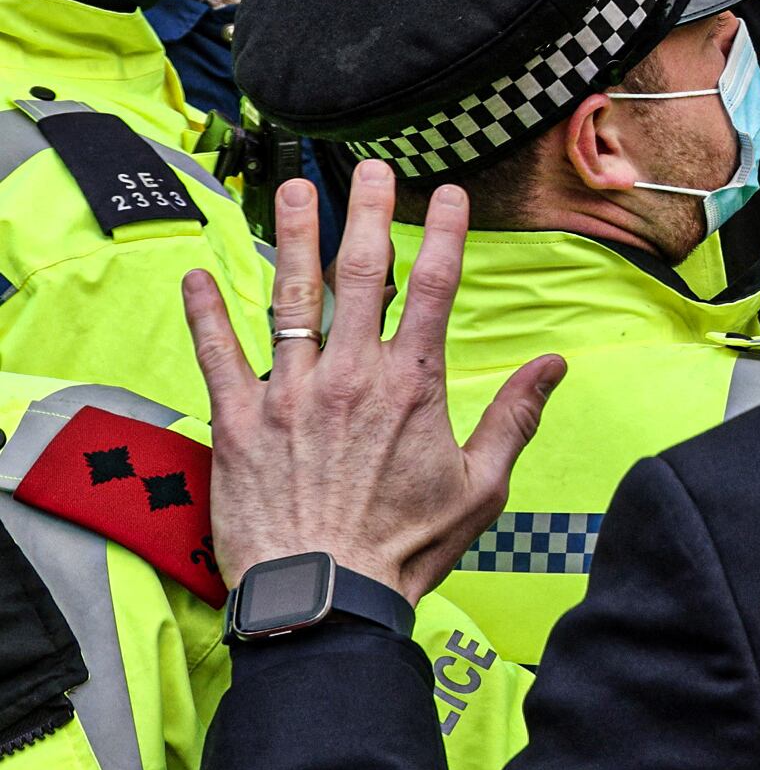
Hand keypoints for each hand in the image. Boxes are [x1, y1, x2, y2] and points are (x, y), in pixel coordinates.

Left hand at [185, 163, 563, 603]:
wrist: (325, 600)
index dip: (444, 234)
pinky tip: (197, 275)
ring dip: (296, 236)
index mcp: (412, 386)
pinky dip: (206, 312)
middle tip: (370, 168)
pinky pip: (217, 354)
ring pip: (292, 296)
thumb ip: (514, 417)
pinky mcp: (237, 421)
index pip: (434, 289)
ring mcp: (289, 393)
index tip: (450, 194)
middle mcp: (350, 375)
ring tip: (297, 188)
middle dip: (368, 212)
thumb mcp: (481, 488)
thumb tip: (553, 365)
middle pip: (362, 273)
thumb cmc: (404, 550)